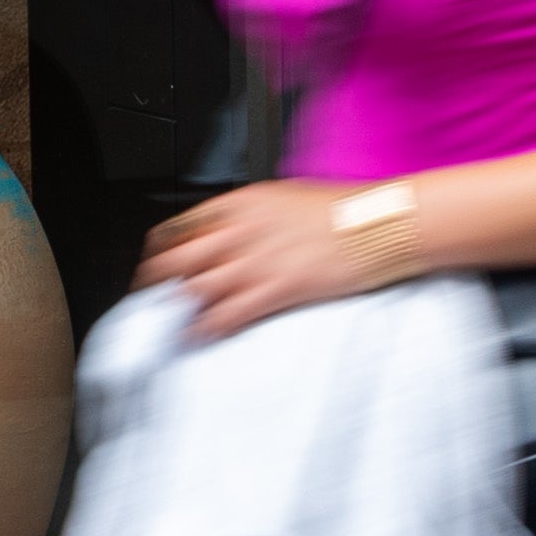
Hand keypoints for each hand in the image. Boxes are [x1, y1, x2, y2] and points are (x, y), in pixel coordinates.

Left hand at [139, 180, 400, 337]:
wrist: (385, 222)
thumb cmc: (345, 210)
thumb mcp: (285, 198)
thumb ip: (251, 217)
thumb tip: (228, 237)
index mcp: (242, 203)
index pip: (178, 227)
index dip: (158, 252)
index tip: (153, 268)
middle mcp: (243, 229)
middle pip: (177, 260)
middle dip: (157, 284)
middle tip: (150, 302)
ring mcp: (260, 259)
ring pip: (196, 289)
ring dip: (177, 311)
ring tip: (167, 327)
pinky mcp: (280, 287)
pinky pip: (229, 313)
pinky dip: (207, 327)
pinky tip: (199, 336)